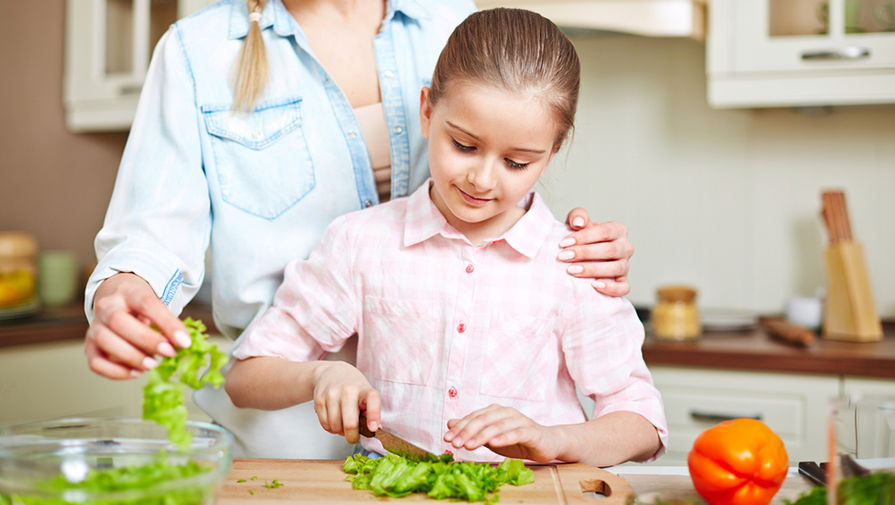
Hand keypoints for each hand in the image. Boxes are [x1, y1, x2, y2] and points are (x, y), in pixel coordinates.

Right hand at [85, 273, 191, 379]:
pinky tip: (136, 372)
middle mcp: (107, 306)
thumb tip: (182, 345)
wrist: (115, 297)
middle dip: (147, 341)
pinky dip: (116, 372)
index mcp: (128, 292)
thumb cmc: (139, 305)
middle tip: (169, 353)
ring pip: (104, 340)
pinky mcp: (89, 345)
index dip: (167, 324)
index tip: (184, 342)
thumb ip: (167, 323)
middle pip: (119, 321)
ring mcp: (95, 326)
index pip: (147, 304)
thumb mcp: (155, 304)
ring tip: (152, 364)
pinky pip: (95, 362)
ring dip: (131, 357)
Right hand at [312, 361, 380, 443]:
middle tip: (353, 436)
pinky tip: (334, 420)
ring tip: (342, 424)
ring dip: (339, 432)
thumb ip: (370, 411)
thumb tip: (374, 430)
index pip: (372, 400)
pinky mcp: (319, 401)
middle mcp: (348, 390)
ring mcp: (331, 395)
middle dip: (352, 436)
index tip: (372, 428)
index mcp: (364, 389)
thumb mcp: (365, 393)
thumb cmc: (352, 386)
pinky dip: (330, 428)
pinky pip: (325, 425)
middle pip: (350, 423)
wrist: (331, 372)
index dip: (373, 415)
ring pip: (335, 427)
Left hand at [444, 404, 559, 461]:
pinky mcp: (530, 431)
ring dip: (481, 436)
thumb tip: (450, 423)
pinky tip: (493, 444)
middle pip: (483, 420)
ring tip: (469, 446)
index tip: (447, 438)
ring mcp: (519, 420)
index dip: (460, 428)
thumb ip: (472, 430)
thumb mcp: (491, 437)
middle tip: (455, 443)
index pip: (474, 418)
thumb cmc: (517, 440)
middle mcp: (506, 412)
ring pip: (497, 426)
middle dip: (467, 431)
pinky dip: (504, 437)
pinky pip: (516, 433)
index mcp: (495, 411)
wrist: (546, 443)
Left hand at [561, 208, 632, 296]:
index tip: (564, 243)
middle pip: (610, 250)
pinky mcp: (623, 283)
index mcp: (617, 230)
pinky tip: (594, 285)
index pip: (605, 231)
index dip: (584, 236)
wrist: (579, 258)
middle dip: (585, 253)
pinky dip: (611, 288)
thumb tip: (579, 222)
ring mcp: (626, 265)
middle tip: (563, 257)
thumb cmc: (579, 239)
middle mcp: (625, 247)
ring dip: (593, 269)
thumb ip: (577, 216)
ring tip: (572, 270)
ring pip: (617, 268)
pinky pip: (623, 288)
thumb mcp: (576, 224)